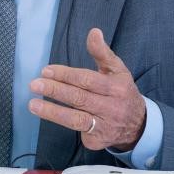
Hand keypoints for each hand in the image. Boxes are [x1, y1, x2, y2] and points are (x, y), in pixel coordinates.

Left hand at [28, 28, 145, 150]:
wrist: (140, 125)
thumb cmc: (121, 92)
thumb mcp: (117, 70)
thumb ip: (102, 52)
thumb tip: (93, 32)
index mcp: (116, 87)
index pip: (87, 80)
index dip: (65, 75)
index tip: (45, 71)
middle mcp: (111, 107)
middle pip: (79, 99)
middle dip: (55, 91)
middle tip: (34, 85)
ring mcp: (105, 126)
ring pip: (76, 119)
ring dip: (52, 112)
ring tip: (33, 105)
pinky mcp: (98, 141)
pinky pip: (79, 133)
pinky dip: (65, 125)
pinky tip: (50, 117)